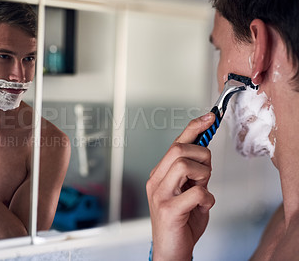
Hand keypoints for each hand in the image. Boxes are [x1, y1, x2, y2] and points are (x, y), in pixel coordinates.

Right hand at [146, 113, 215, 260]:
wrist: (171, 250)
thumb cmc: (181, 221)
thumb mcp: (189, 191)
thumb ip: (195, 172)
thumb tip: (206, 149)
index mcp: (159, 174)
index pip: (175, 144)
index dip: (193, 128)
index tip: (209, 117)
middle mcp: (156, 181)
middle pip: (178, 150)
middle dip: (201, 155)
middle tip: (207, 171)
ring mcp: (160, 195)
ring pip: (184, 165)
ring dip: (203, 176)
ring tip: (202, 190)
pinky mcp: (168, 210)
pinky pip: (196, 193)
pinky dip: (207, 198)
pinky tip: (202, 206)